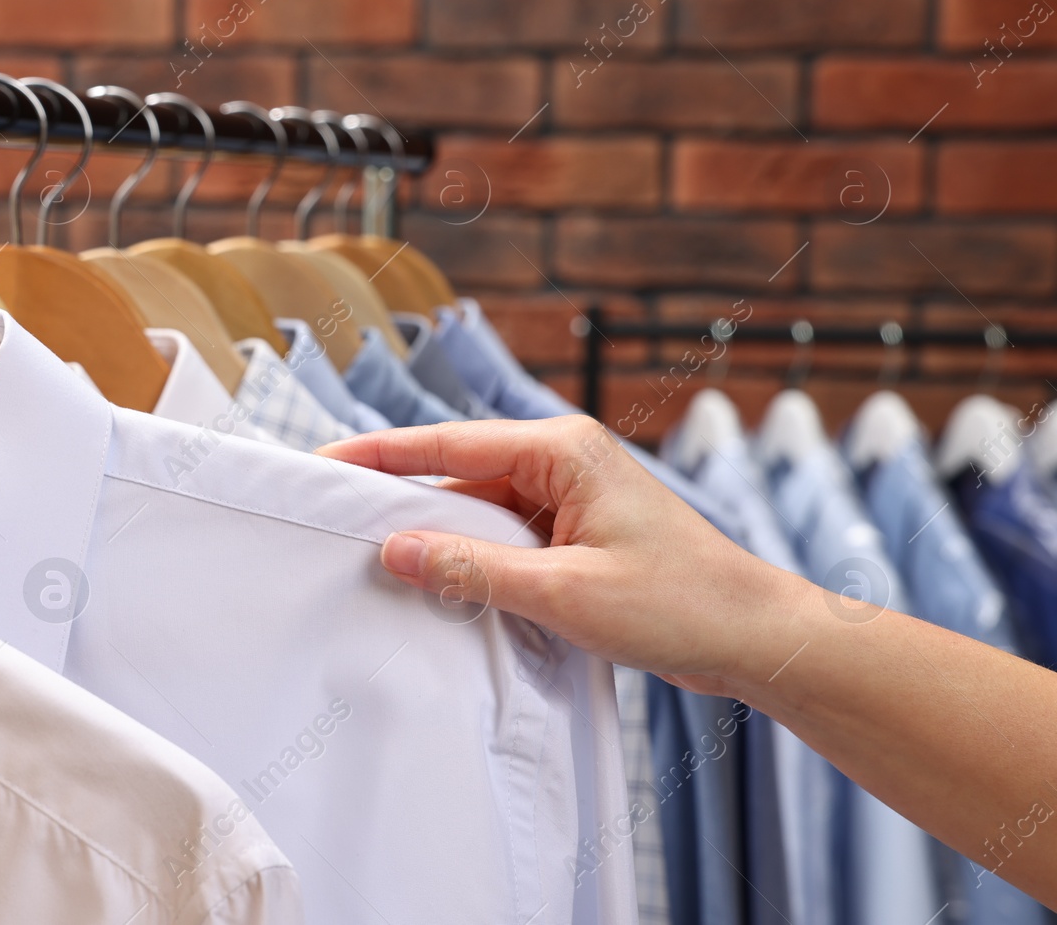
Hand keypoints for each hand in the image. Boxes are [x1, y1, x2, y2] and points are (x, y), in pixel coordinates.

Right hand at [317, 417, 812, 696]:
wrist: (755, 636)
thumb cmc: (680, 603)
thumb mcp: (563, 592)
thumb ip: (470, 568)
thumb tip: (393, 549)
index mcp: (562, 450)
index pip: (448, 442)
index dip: (381, 455)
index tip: (325, 462)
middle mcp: (563, 460)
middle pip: (459, 473)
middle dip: (403, 501)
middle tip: (337, 524)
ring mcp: (570, 497)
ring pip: (479, 509)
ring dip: (441, 538)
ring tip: (379, 563)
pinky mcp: (576, 533)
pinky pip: (505, 536)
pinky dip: (473, 560)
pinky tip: (442, 585)